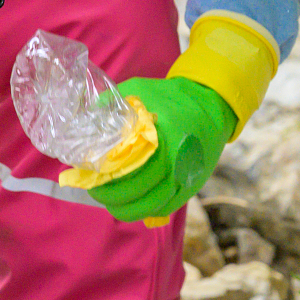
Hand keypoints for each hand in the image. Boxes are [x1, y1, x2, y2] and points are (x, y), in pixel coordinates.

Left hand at [84, 77, 234, 223]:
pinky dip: (145, 210)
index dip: (106, 179)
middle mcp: (176, 163)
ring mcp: (186, 178)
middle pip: (138, 193)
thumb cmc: (173, 96)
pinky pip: (165, 208)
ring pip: (151, 206)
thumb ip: (114, 102)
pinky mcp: (191, 186)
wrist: (213, 103)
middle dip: (111, 196)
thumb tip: (86, 112)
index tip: (89, 176)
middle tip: (95, 190)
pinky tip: (130, 204)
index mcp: (162, 139)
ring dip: (126, 208)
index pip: (129, 171)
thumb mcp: (141, 90)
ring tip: (110, 200)